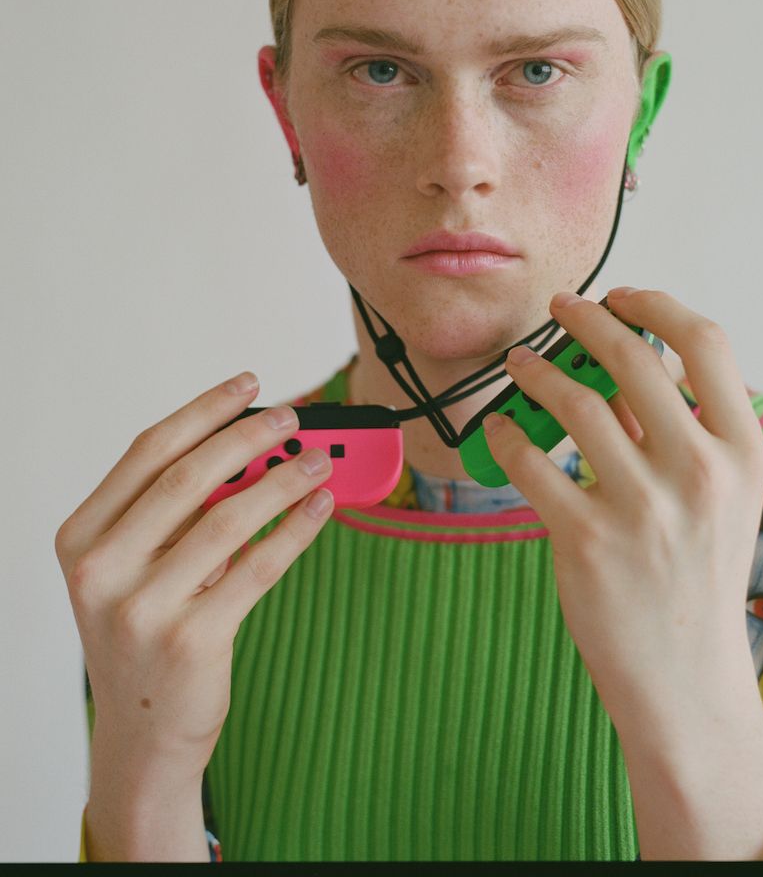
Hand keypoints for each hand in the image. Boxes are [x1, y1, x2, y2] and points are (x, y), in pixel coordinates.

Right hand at [54, 373, 334, 783]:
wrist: (142, 737)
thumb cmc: (147, 633)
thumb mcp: (140, 567)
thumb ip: (179, 512)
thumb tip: (258, 447)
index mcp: (82, 538)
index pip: (148, 451)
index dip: (205, 410)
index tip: (249, 383)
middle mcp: (101, 571)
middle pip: (189, 476)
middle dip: (250, 436)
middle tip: (294, 416)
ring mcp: (143, 609)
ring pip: (230, 517)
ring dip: (285, 478)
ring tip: (321, 460)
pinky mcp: (192, 641)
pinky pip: (259, 566)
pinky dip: (298, 527)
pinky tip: (321, 506)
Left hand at [483, 287, 762, 738]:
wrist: (686, 678)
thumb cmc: (699, 573)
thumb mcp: (722, 495)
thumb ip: (684, 426)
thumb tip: (639, 354)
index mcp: (742, 451)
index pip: (706, 342)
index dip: (657, 304)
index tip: (620, 296)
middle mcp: (699, 472)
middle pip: (633, 357)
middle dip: (586, 319)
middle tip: (559, 310)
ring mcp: (643, 507)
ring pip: (573, 401)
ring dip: (536, 370)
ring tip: (519, 364)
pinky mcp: (587, 540)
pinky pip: (531, 461)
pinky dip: (506, 434)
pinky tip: (500, 428)